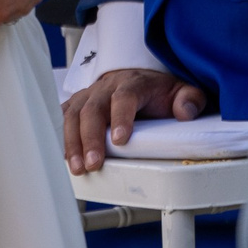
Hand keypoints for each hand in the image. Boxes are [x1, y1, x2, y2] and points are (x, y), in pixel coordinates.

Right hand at [64, 66, 210, 175]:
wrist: (137, 79)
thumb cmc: (157, 92)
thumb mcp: (181, 91)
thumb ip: (189, 99)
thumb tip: (185, 112)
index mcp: (133, 83)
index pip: (125, 96)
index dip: (121, 117)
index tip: (121, 140)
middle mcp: (106, 87)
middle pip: (93, 108)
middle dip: (91, 138)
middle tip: (93, 164)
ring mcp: (88, 95)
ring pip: (73, 114)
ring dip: (72, 142)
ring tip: (77, 167)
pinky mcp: (76, 105)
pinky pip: (62, 117)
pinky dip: (58, 135)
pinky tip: (60, 156)